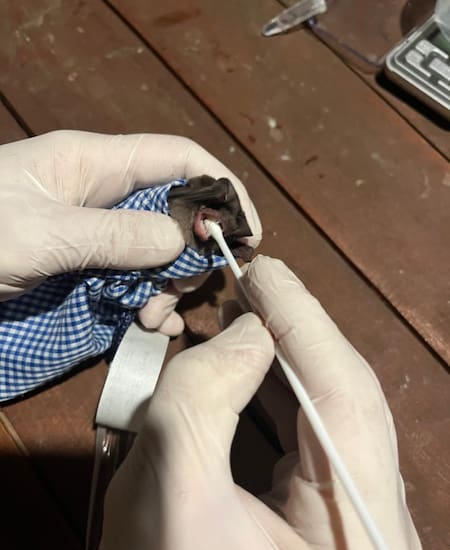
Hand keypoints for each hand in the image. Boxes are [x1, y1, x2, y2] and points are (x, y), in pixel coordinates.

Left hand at [0, 130, 259, 333]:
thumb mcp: (38, 233)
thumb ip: (111, 235)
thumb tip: (180, 238)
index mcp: (93, 165)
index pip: (177, 158)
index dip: (220, 187)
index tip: (247, 231)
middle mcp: (102, 198)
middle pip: (174, 210)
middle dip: (192, 249)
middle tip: (186, 287)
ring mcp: (95, 239)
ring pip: (158, 254)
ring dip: (169, 286)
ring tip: (153, 316)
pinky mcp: (85, 274)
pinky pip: (134, 283)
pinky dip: (151, 305)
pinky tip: (151, 326)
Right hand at [92, 256, 423, 549]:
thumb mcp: (170, 500)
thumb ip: (201, 400)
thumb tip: (245, 334)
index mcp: (363, 532)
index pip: (345, 390)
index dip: (301, 318)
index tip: (260, 267)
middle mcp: (375, 522)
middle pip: (342, 398)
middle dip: (290, 333)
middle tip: (244, 285)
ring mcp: (353, 521)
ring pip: (324, 413)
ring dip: (279, 359)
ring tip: (240, 315)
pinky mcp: (324, 519)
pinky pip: (305, 439)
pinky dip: (271, 395)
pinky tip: (245, 369)